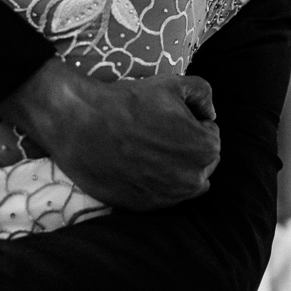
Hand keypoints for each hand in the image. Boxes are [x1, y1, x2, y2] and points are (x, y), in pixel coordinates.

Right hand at [0, 59, 220, 210]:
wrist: (80, 124)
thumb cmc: (128, 101)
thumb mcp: (174, 83)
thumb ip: (203, 94)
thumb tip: (209, 114)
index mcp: (206, 149)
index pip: (209, 134)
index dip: (189, 121)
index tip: (166, 116)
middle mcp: (193, 180)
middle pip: (198, 160)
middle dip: (184, 146)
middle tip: (154, 131)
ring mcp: (168, 198)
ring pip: (180, 180)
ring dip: (170, 166)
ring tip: (144, 147)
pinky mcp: (144, 208)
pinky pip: (158, 194)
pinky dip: (151, 181)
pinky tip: (133, 163)